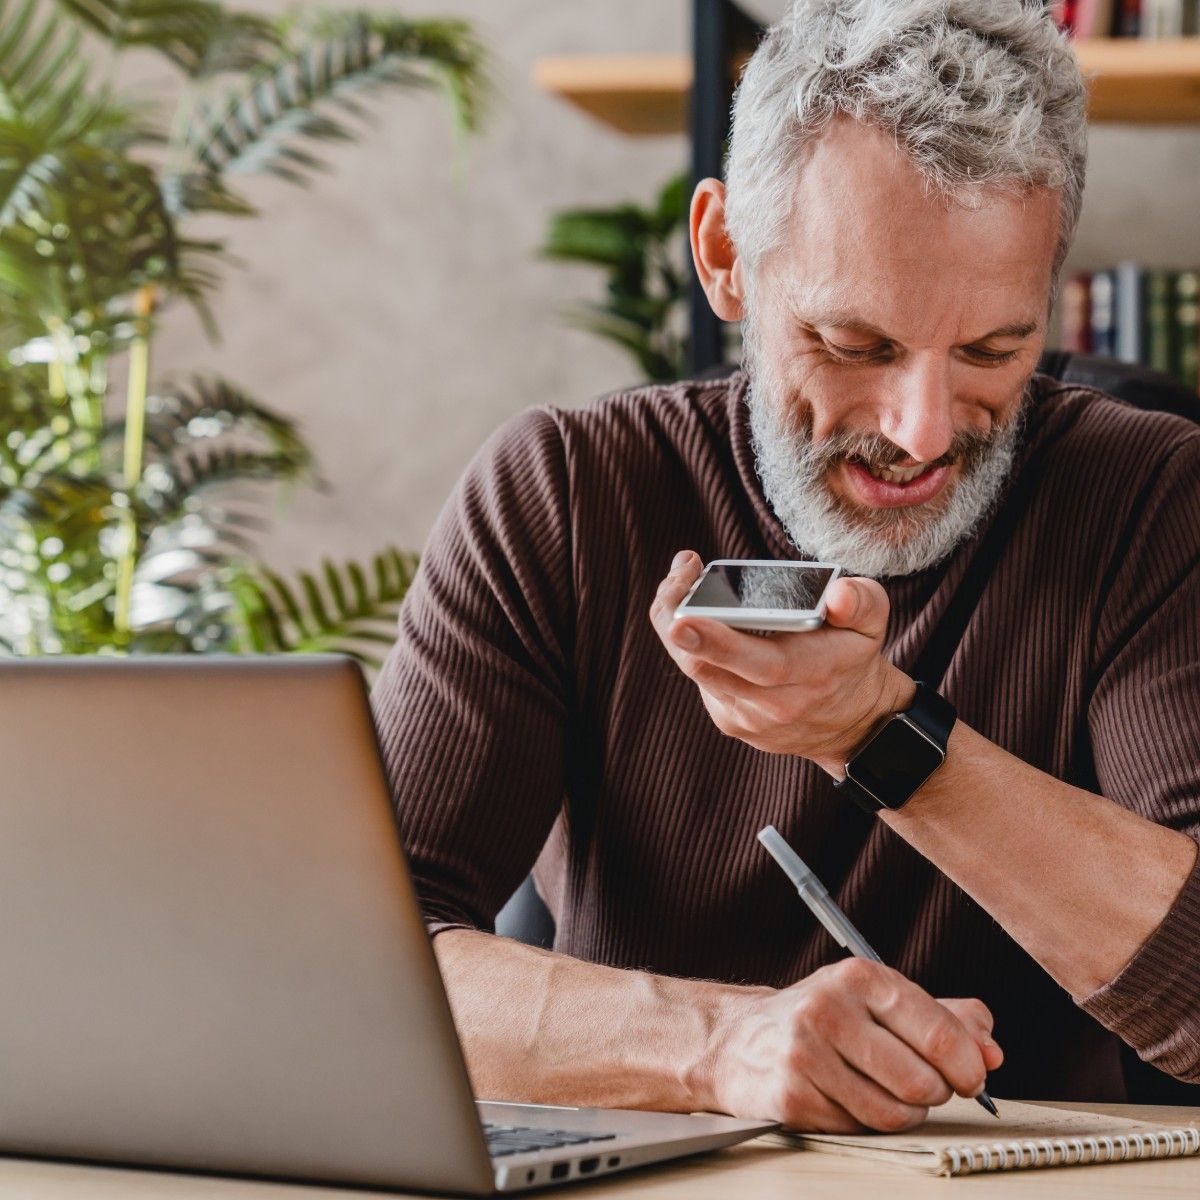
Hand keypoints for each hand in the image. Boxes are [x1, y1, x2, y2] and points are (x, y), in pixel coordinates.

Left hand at [650, 551, 914, 773]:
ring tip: (681, 581)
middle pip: (707, 666)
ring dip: (676, 624)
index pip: (759, 664)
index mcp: (811, 674)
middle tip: (678, 576)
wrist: (851, 723)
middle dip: (677, 620)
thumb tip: (838, 596)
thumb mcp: (873, 623)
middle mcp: (775, 703)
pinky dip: (689, 645)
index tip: (683, 620)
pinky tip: (694, 614)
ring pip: (695, 670)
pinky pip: (700, 678)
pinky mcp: (729, 720)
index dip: (716, 642)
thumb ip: (861, 601)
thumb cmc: (853, 659)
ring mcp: (747, 717)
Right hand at [700, 958, 1002, 1131]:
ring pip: (895, 1113)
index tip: (971, 1076)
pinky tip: (848, 1099)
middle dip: (934, 1093)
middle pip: (923, 1082)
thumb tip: (991, 1050)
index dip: (968, 1066)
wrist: (740, 1040)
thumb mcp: (880, 1000)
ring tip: (885, 1091)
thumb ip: (945, 1017)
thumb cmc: (823, 1020)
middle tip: (921, 1084)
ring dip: (903, 1113)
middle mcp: (828, 1008)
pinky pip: (859, 1130)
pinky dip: (865, 1123)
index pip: (939, 1033)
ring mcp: (805, 1053)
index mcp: (859, 976)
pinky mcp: (792, 1096)